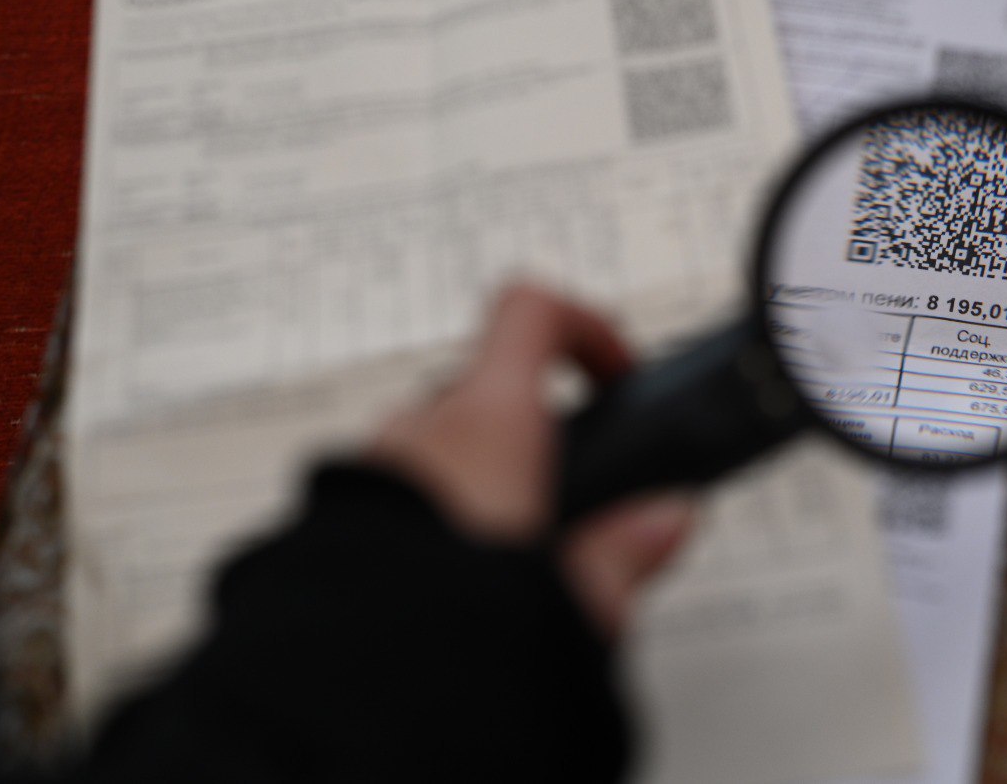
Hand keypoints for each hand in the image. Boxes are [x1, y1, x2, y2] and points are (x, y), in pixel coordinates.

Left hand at [370, 284, 693, 635]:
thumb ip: (626, 552)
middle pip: (490, 386)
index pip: (533, 313)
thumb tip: (667, 519)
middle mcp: (422, 429)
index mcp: (488, 423)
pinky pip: (401, 489)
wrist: (342, 691)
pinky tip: (458, 578)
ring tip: (514, 549)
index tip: (615, 377)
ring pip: (442, 441)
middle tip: (570, 487)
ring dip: (482, 472)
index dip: (585, 328)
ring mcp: (373, 469)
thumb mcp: (572, 603)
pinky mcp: (339, 517)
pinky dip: (436, 509)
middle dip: (536, 426)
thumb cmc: (445, 630)